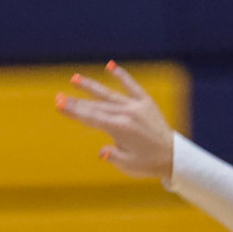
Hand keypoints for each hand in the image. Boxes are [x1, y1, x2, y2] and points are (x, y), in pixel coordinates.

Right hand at [55, 61, 175, 179]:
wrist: (173, 156)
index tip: (59, 104)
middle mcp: (127, 114)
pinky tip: (110, 65)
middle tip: (58, 97)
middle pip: (96, 106)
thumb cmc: (148, 163)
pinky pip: (132, 86)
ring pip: (109, 94)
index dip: (74, 111)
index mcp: (120, 129)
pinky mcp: (146, 102)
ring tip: (75, 78)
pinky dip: (121, 75)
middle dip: (76, 102)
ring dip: (91, 86)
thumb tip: (102, 151)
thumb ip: (113, 156)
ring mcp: (137, 106)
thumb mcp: (128, 165)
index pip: (91, 117)